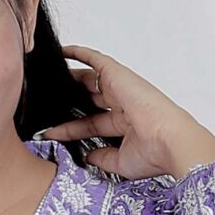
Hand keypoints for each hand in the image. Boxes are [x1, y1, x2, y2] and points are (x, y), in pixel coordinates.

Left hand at [37, 48, 214, 181]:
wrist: (168, 140)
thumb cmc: (152, 153)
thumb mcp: (120, 162)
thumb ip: (101, 158)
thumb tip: (86, 157)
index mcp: (125, 124)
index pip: (90, 124)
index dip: (69, 129)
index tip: (50, 133)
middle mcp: (122, 104)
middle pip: (87, 101)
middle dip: (67, 102)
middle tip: (46, 102)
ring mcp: (119, 88)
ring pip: (87, 81)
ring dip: (69, 80)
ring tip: (46, 80)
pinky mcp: (117, 74)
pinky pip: (94, 59)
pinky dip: (79, 54)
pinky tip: (61, 52)